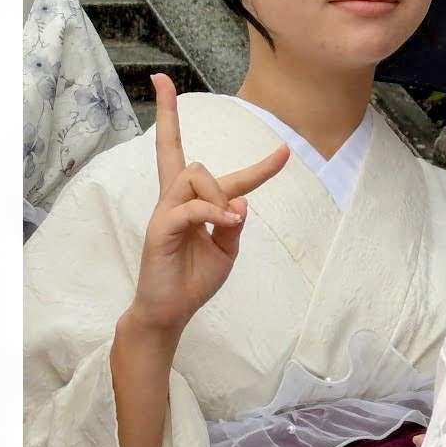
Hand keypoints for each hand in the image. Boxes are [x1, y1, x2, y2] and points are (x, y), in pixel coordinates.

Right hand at [126, 75, 289, 341]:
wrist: (172, 308)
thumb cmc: (195, 278)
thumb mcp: (226, 251)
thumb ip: (233, 226)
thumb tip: (242, 201)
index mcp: (193, 205)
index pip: (210, 173)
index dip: (250, 162)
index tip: (285, 150)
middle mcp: (177, 202)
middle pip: (188, 160)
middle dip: (190, 137)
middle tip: (236, 189)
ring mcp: (167, 212)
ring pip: (193, 175)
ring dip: (218, 195)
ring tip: (227, 221)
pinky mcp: (161, 227)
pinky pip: (190, 208)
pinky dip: (213, 212)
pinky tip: (228, 223)